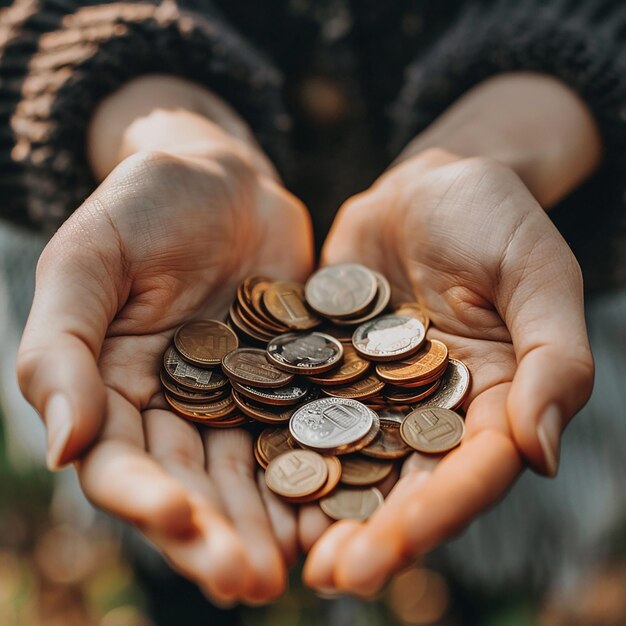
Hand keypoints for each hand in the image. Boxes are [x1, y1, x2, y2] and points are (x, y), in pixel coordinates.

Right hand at [17, 143, 312, 603]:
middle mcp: (174, 409)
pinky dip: (320, 468)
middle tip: (255, 583)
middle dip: (219, 535)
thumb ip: (61, 351)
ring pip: (250, 473)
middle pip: (192, 487)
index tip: (183, 521)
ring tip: (304, 565)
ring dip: (271, 522)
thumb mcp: (87, 263)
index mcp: (112, 390)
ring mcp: (236, 398)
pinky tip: (345, 503)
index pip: (119, 464)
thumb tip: (61, 447)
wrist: (221, 176)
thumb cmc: (143, 206)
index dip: (145, 499)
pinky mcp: (291, 379)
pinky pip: (304, 430)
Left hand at [303, 148, 593, 594]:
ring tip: (279, 547)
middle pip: (404, 483)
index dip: (437, 512)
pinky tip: (247, 475)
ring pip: (349, 459)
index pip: (471, 471)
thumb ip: (552, 360)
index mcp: (492, 401)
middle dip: (369, 531)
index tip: (393, 548)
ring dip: (318, 504)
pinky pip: (304, 408)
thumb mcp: (536, 275)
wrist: (427, 187)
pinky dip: (281, 441)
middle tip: (329, 577)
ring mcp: (375, 393)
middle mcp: (430, 411)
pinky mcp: (329, 368)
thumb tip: (543, 454)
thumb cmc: (495, 218)